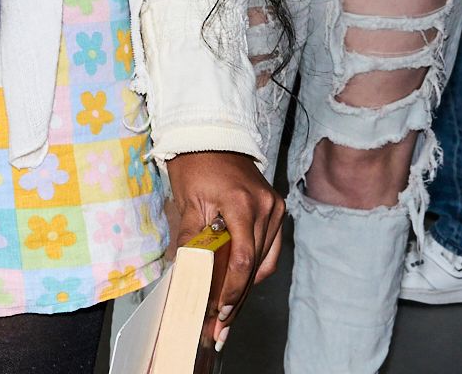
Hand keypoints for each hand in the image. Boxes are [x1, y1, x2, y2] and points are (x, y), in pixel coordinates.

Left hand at [165, 150, 284, 346]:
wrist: (212, 134)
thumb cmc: (194, 164)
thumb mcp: (187, 201)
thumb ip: (191, 239)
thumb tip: (185, 276)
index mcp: (242, 203)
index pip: (242, 258)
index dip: (232, 290)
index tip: (218, 313)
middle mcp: (265, 207)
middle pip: (255, 265)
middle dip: (237, 298)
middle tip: (220, 327)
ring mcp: (274, 208)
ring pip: (264, 261)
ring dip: (247, 288)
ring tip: (227, 314)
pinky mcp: (275, 208)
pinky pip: (269, 249)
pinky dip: (255, 268)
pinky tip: (240, 286)